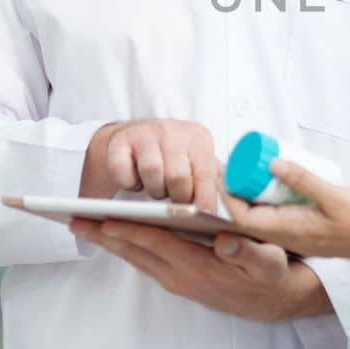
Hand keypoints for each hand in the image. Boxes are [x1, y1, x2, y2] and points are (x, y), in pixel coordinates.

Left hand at [69, 219, 331, 321]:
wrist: (272, 301)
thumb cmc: (270, 275)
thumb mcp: (269, 263)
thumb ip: (249, 252)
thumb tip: (226, 240)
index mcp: (199, 267)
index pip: (157, 244)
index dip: (130, 230)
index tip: (102, 219)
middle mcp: (179, 275)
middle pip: (134, 251)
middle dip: (102, 234)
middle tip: (70, 218)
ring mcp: (175, 278)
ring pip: (133, 255)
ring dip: (106, 239)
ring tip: (79, 221)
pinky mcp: (175, 277)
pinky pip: (141, 258)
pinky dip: (122, 244)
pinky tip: (109, 231)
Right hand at [79, 119, 219, 209]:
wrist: (128, 139)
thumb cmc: (168, 158)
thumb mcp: (193, 163)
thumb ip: (210, 182)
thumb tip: (230, 211)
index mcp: (198, 138)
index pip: (206, 173)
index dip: (206, 198)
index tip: (206, 217)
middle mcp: (173, 131)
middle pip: (178, 177)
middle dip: (176, 197)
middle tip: (174, 200)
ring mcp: (145, 133)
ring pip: (152, 173)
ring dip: (153, 189)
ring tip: (155, 189)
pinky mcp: (119, 141)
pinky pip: (124, 172)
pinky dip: (129, 183)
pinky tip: (134, 180)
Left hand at [223, 160, 349, 263]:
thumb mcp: (335, 196)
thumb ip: (303, 180)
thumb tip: (271, 163)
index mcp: (291, 230)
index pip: (244, 217)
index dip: (229, 195)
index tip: (223, 170)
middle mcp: (290, 236)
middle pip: (249, 216)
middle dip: (237, 191)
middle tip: (233, 163)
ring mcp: (299, 235)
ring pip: (264, 215)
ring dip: (253, 193)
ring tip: (250, 168)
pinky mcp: (309, 229)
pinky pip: (280, 214)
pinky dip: (271, 197)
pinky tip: (277, 180)